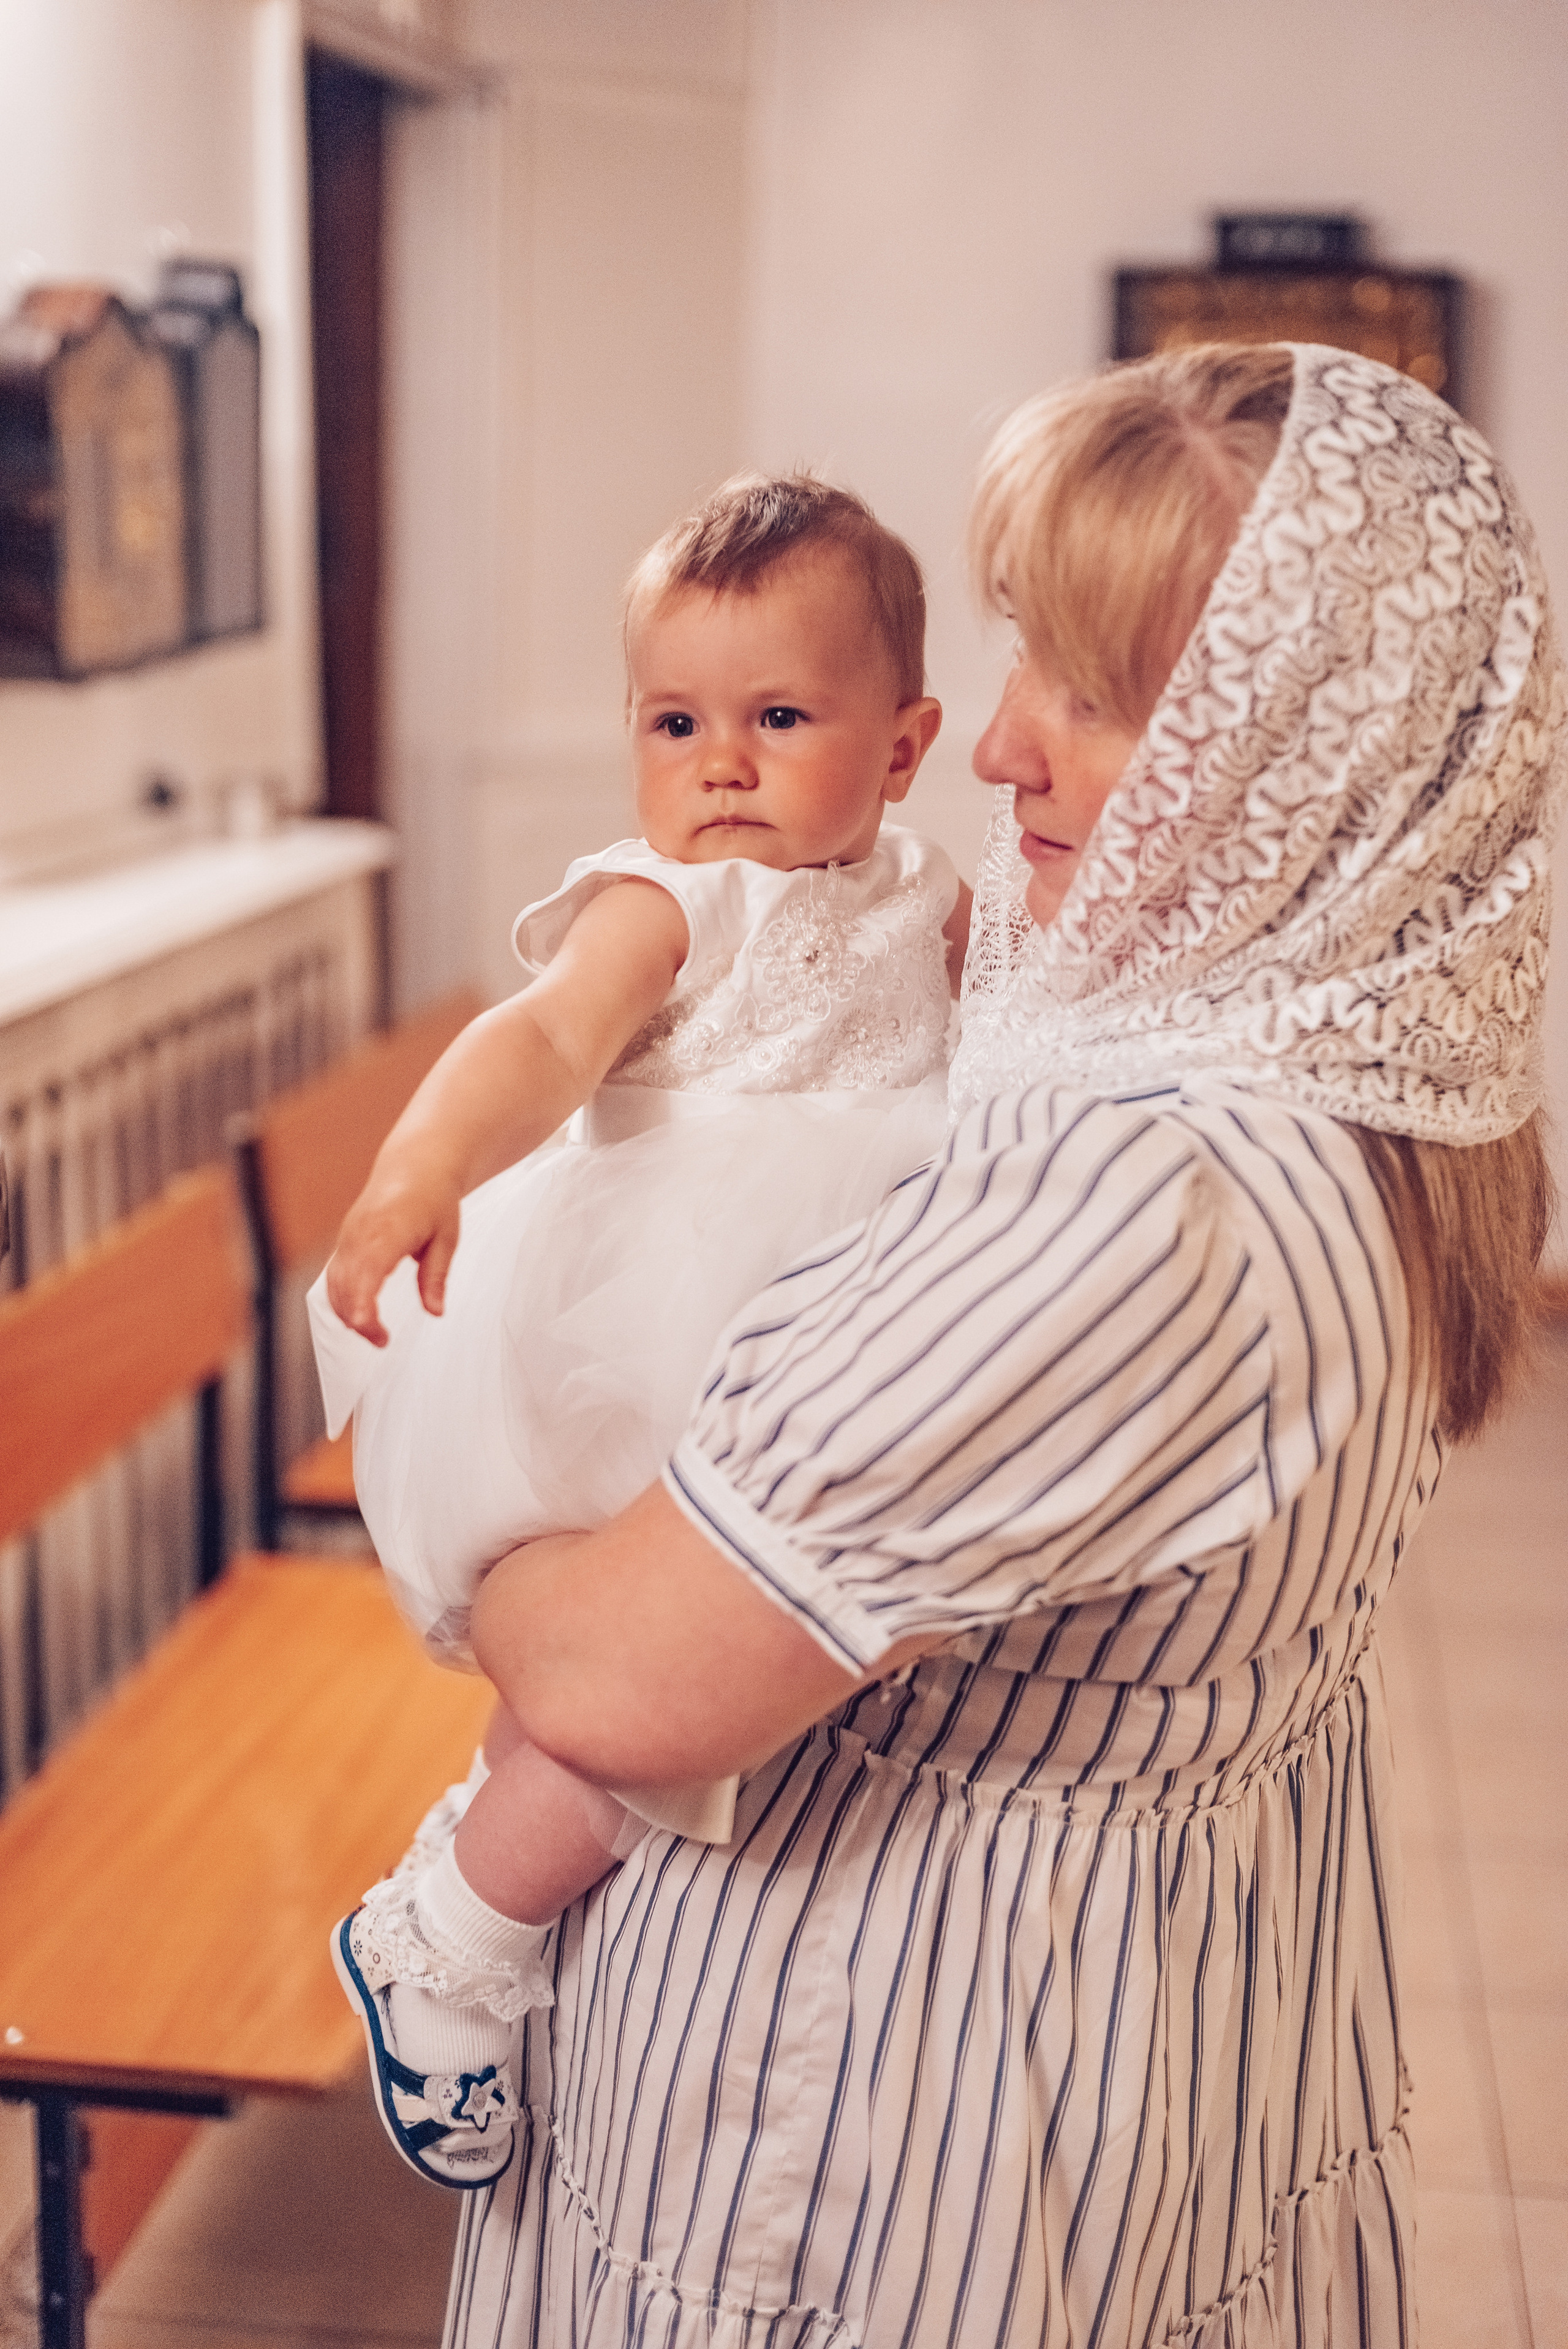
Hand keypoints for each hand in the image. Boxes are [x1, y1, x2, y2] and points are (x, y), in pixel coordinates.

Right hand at [325, 1159, 461, 1342]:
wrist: (414, 1165)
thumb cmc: (434, 1200)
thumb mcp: (446, 1238)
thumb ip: (436, 1277)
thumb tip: (436, 1312)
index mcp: (388, 1231)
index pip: (367, 1273)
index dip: (362, 1304)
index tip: (368, 1328)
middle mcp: (361, 1234)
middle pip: (346, 1285)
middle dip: (359, 1319)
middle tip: (382, 1341)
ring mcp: (349, 1235)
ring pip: (335, 1282)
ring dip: (348, 1311)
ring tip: (375, 1332)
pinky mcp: (345, 1239)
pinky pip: (335, 1273)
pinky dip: (341, 1296)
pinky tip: (358, 1313)